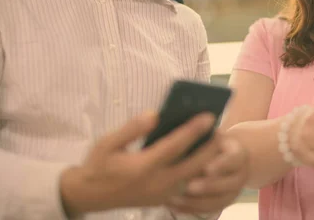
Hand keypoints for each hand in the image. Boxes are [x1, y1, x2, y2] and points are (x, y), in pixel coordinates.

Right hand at [60, 112, 221, 216]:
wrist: (90, 195)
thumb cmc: (99, 164)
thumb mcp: (108, 142)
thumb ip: (132, 128)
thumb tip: (155, 114)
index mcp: (143, 167)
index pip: (175, 145)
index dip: (194, 130)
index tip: (209, 115)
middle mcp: (157, 182)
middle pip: (194, 164)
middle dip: (211, 147)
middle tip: (223, 129)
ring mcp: (162, 193)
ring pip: (195, 177)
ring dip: (209, 160)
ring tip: (219, 141)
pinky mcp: (164, 199)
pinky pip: (188, 185)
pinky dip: (200, 171)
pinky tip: (207, 156)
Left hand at [167, 134, 249, 214]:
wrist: (229, 154)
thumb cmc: (214, 141)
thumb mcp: (213, 135)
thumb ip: (203, 136)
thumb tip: (184, 133)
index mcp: (239, 154)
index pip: (233, 159)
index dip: (220, 165)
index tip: (206, 168)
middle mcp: (240, 174)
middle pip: (227, 184)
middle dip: (207, 186)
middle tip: (188, 186)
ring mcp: (234, 191)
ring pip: (218, 201)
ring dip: (196, 201)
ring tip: (175, 198)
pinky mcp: (224, 202)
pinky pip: (208, 209)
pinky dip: (191, 209)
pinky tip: (174, 205)